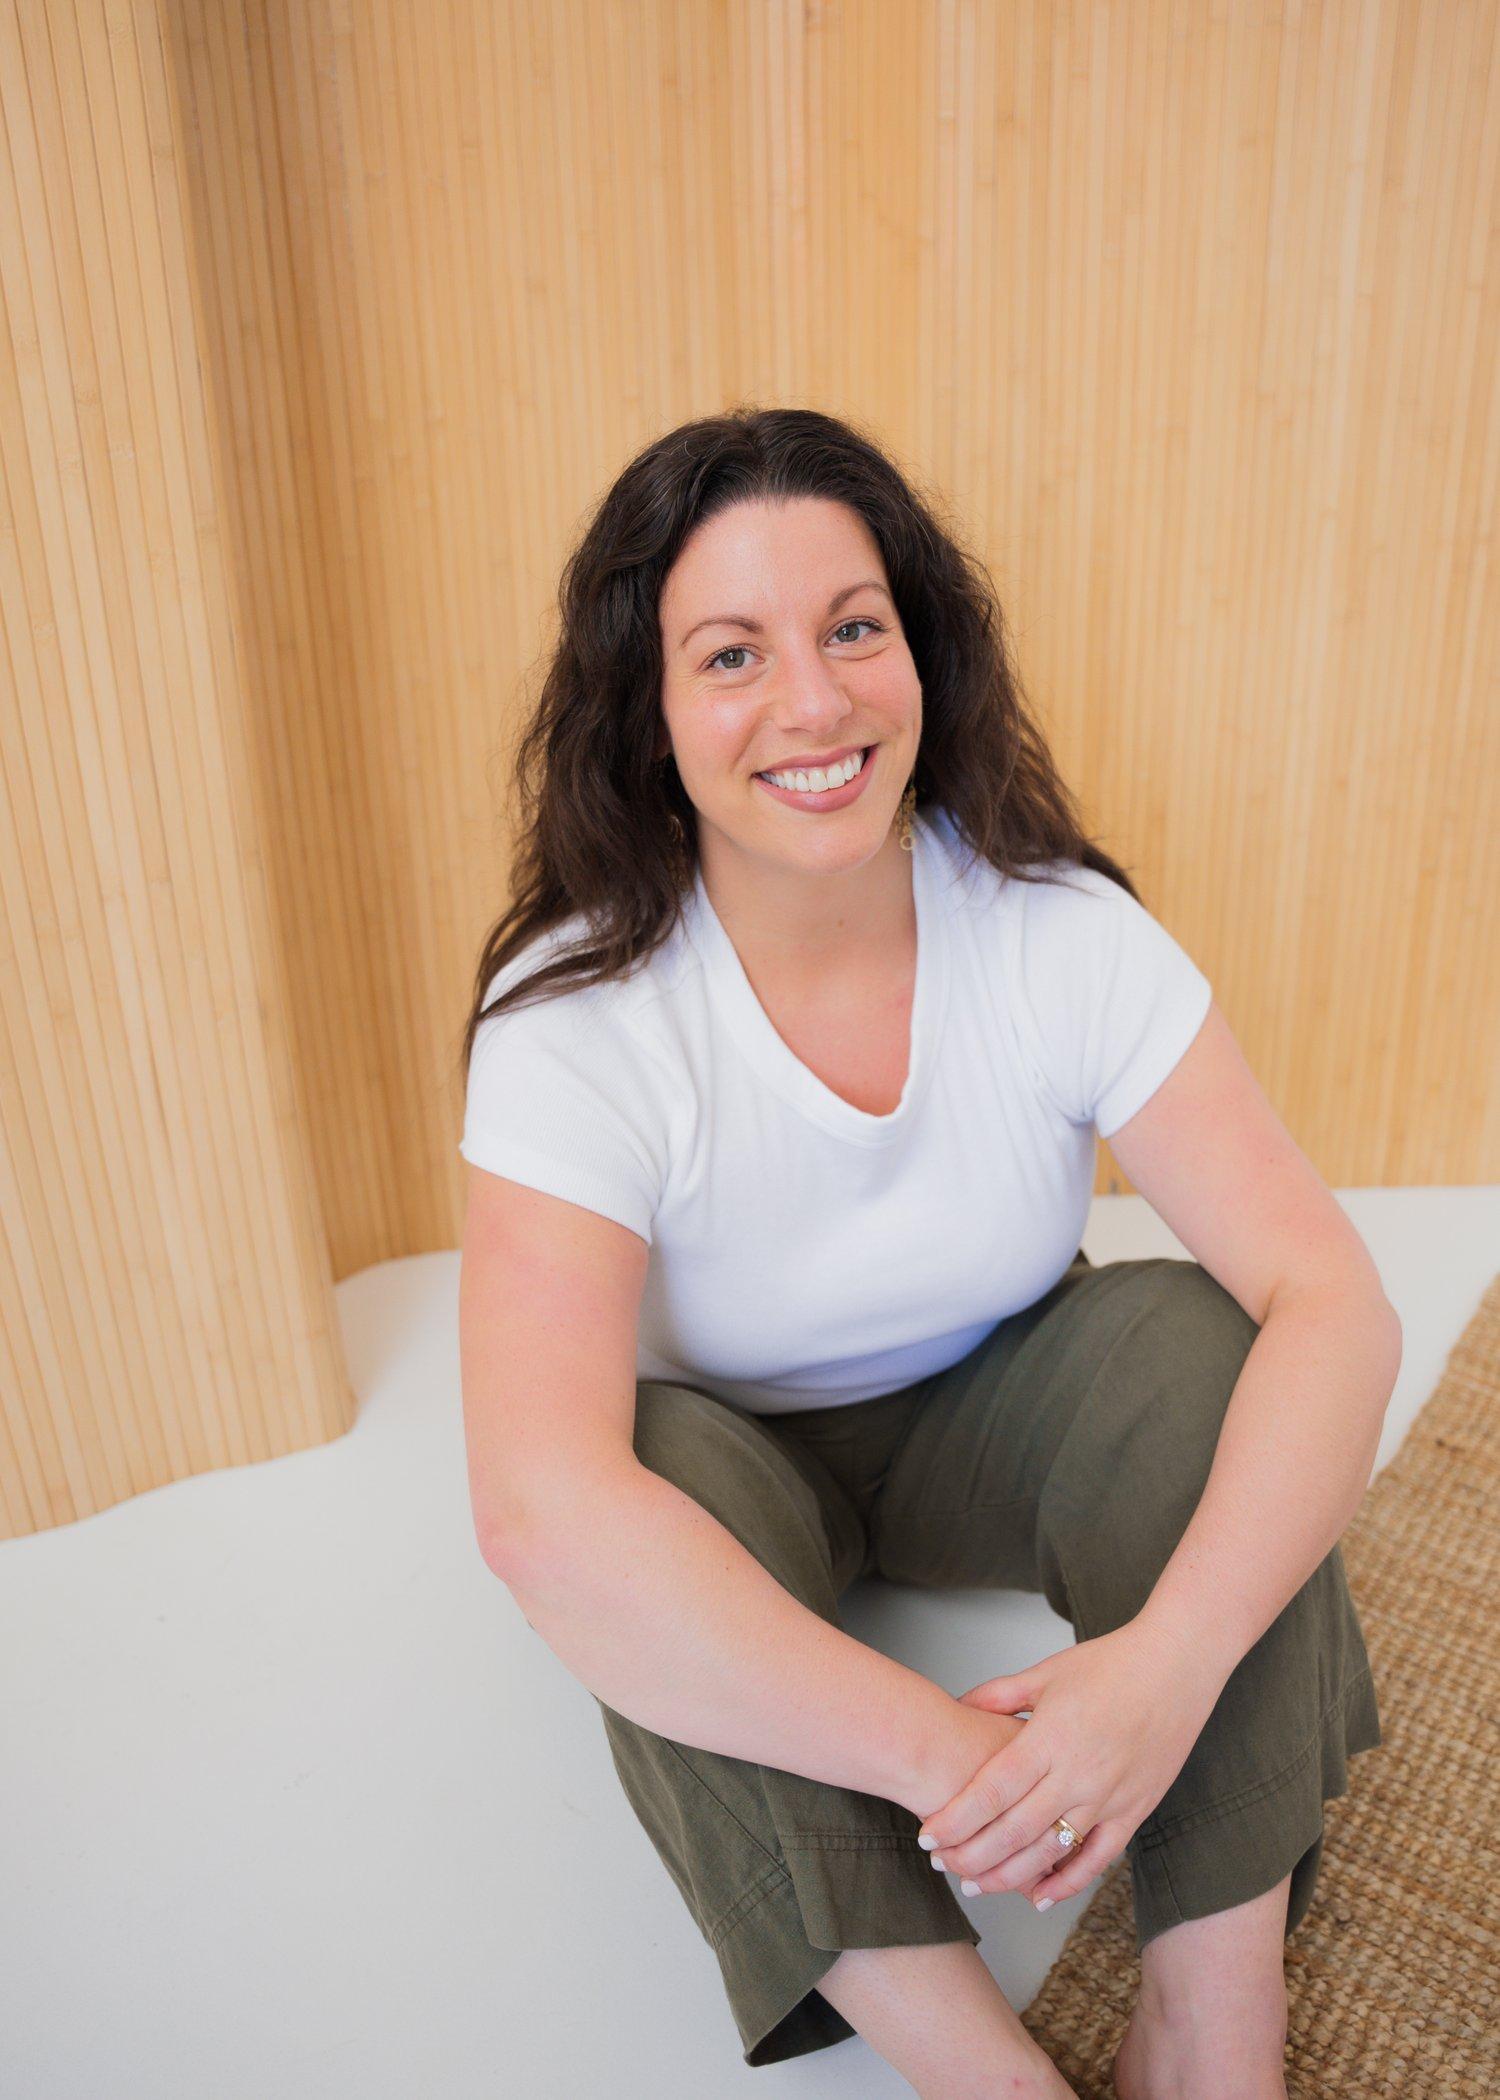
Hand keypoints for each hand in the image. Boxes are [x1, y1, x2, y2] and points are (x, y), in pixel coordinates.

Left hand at [913, 1616, 1229, 1910]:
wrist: (1177, 1666)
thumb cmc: (1111, 1663)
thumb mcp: (1047, 1672)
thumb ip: (1000, 1695)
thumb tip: (957, 1705)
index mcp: (1050, 1737)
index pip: (992, 1790)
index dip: (957, 1819)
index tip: (928, 1836)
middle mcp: (1078, 1774)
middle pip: (1014, 1830)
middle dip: (971, 1855)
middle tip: (941, 1864)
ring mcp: (1109, 1797)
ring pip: (1051, 1852)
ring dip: (1009, 1875)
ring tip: (974, 1884)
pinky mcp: (1135, 1810)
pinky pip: (1098, 1859)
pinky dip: (1067, 1883)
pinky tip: (1038, 1896)